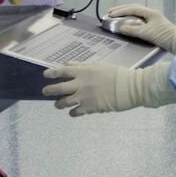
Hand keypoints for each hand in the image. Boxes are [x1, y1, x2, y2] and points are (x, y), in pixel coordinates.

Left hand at [42, 62, 175, 117]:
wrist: (130, 87)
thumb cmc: (117, 74)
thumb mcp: (100, 65)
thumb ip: (82, 65)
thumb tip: (68, 64)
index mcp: (84, 71)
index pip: (62, 71)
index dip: (52, 73)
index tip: (45, 74)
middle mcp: (81, 84)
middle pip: (58, 88)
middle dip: (49, 90)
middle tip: (45, 91)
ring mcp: (84, 97)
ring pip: (63, 102)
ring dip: (59, 104)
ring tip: (58, 105)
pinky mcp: (89, 108)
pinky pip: (75, 112)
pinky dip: (73, 112)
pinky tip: (74, 112)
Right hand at [107, 5, 175, 51]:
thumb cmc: (164, 36)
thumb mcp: (146, 33)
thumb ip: (132, 29)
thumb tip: (120, 27)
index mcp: (151, 12)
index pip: (133, 8)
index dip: (121, 11)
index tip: (110, 14)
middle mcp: (152, 14)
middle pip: (134, 9)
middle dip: (122, 10)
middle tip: (110, 13)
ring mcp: (153, 20)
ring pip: (136, 15)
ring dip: (126, 15)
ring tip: (116, 18)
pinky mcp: (154, 27)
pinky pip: (139, 21)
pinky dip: (131, 22)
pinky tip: (127, 25)